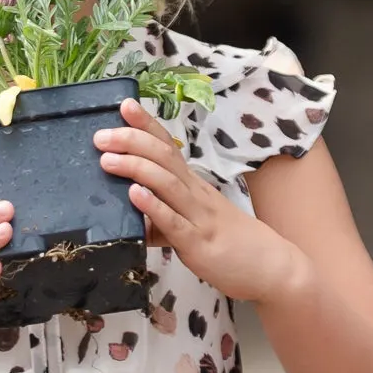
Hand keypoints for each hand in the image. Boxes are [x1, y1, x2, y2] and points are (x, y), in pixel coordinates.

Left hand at [95, 99, 306, 307]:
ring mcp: (198, 216)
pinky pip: (174, 221)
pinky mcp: (199, 243)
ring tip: (108, 160)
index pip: (168, 146)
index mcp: (193, 184)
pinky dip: (153, 206)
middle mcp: (195, 193)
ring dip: (136, 168)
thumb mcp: (193, 221)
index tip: (125, 105)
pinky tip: (135, 194)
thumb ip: (162, 216)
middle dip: (131, 141)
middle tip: (101, 136)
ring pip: (167, 183)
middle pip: (164, 157)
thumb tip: (130, 214)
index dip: (146, 125)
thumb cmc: (231, 242)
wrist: (271, 268)